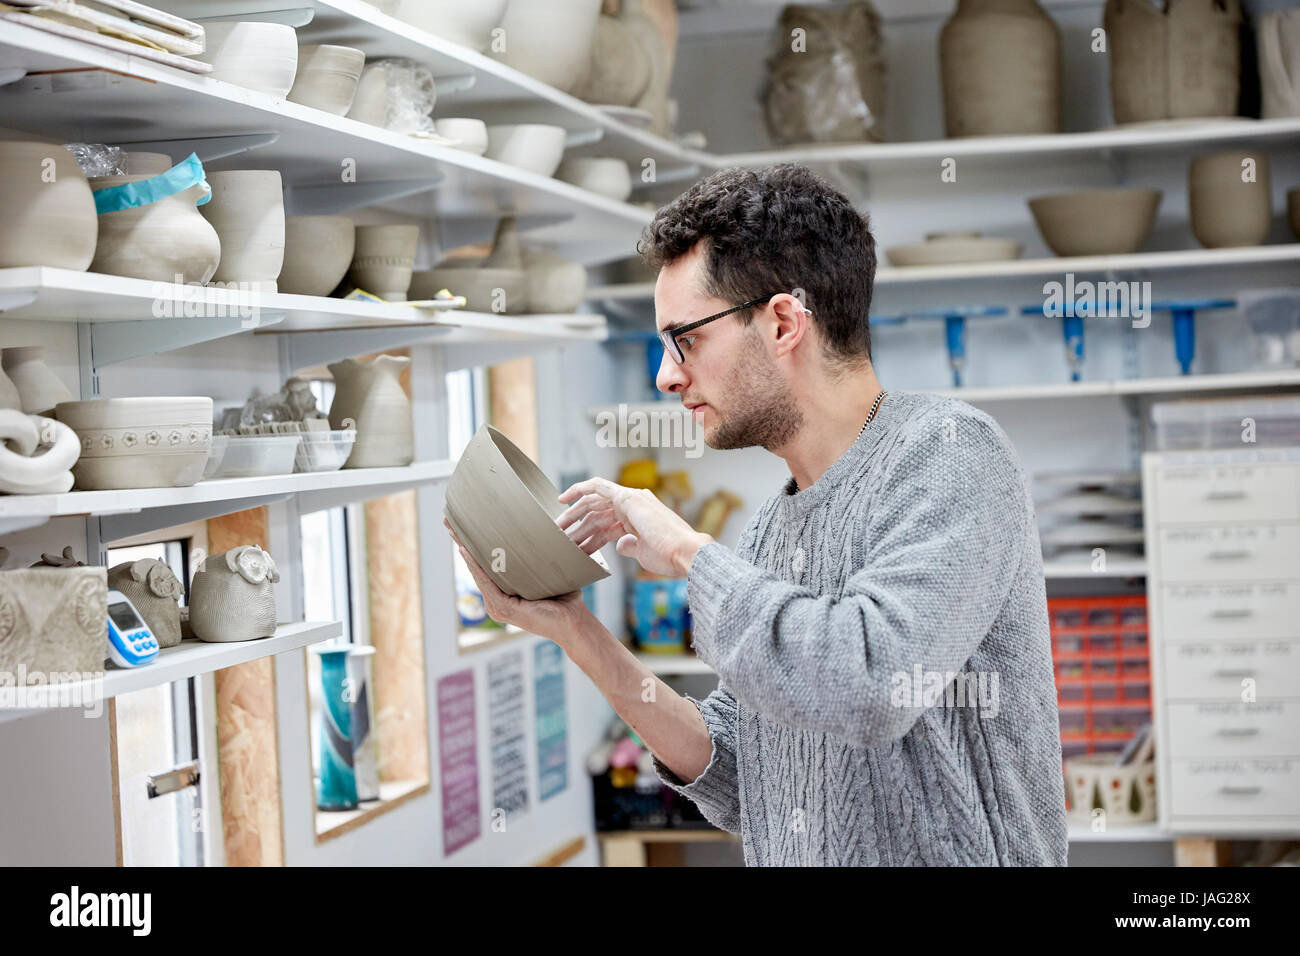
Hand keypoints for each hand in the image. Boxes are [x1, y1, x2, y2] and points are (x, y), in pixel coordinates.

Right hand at [443, 519, 588, 645]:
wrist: (574, 620)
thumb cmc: (566, 598)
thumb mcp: (547, 574)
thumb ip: (537, 559)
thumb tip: (541, 531)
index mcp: (504, 595)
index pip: (485, 567)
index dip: (474, 547)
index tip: (464, 527)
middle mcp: (496, 602)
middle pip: (477, 567)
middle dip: (463, 544)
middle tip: (449, 523)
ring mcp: (497, 606)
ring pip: (478, 572)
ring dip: (465, 550)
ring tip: (453, 530)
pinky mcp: (502, 608)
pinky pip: (485, 581)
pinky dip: (475, 565)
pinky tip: (465, 549)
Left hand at [556, 477, 711, 576]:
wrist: (684, 553)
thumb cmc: (669, 557)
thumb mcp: (643, 552)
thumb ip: (630, 545)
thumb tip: (620, 546)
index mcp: (638, 519)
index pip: (606, 525)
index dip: (588, 535)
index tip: (575, 547)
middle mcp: (634, 505)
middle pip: (596, 512)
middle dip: (576, 525)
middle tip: (559, 538)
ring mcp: (631, 500)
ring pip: (593, 503)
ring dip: (572, 515)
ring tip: (556, 530)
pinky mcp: (627, 497)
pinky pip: (597, 487)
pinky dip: (580, 489)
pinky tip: (563, 499)